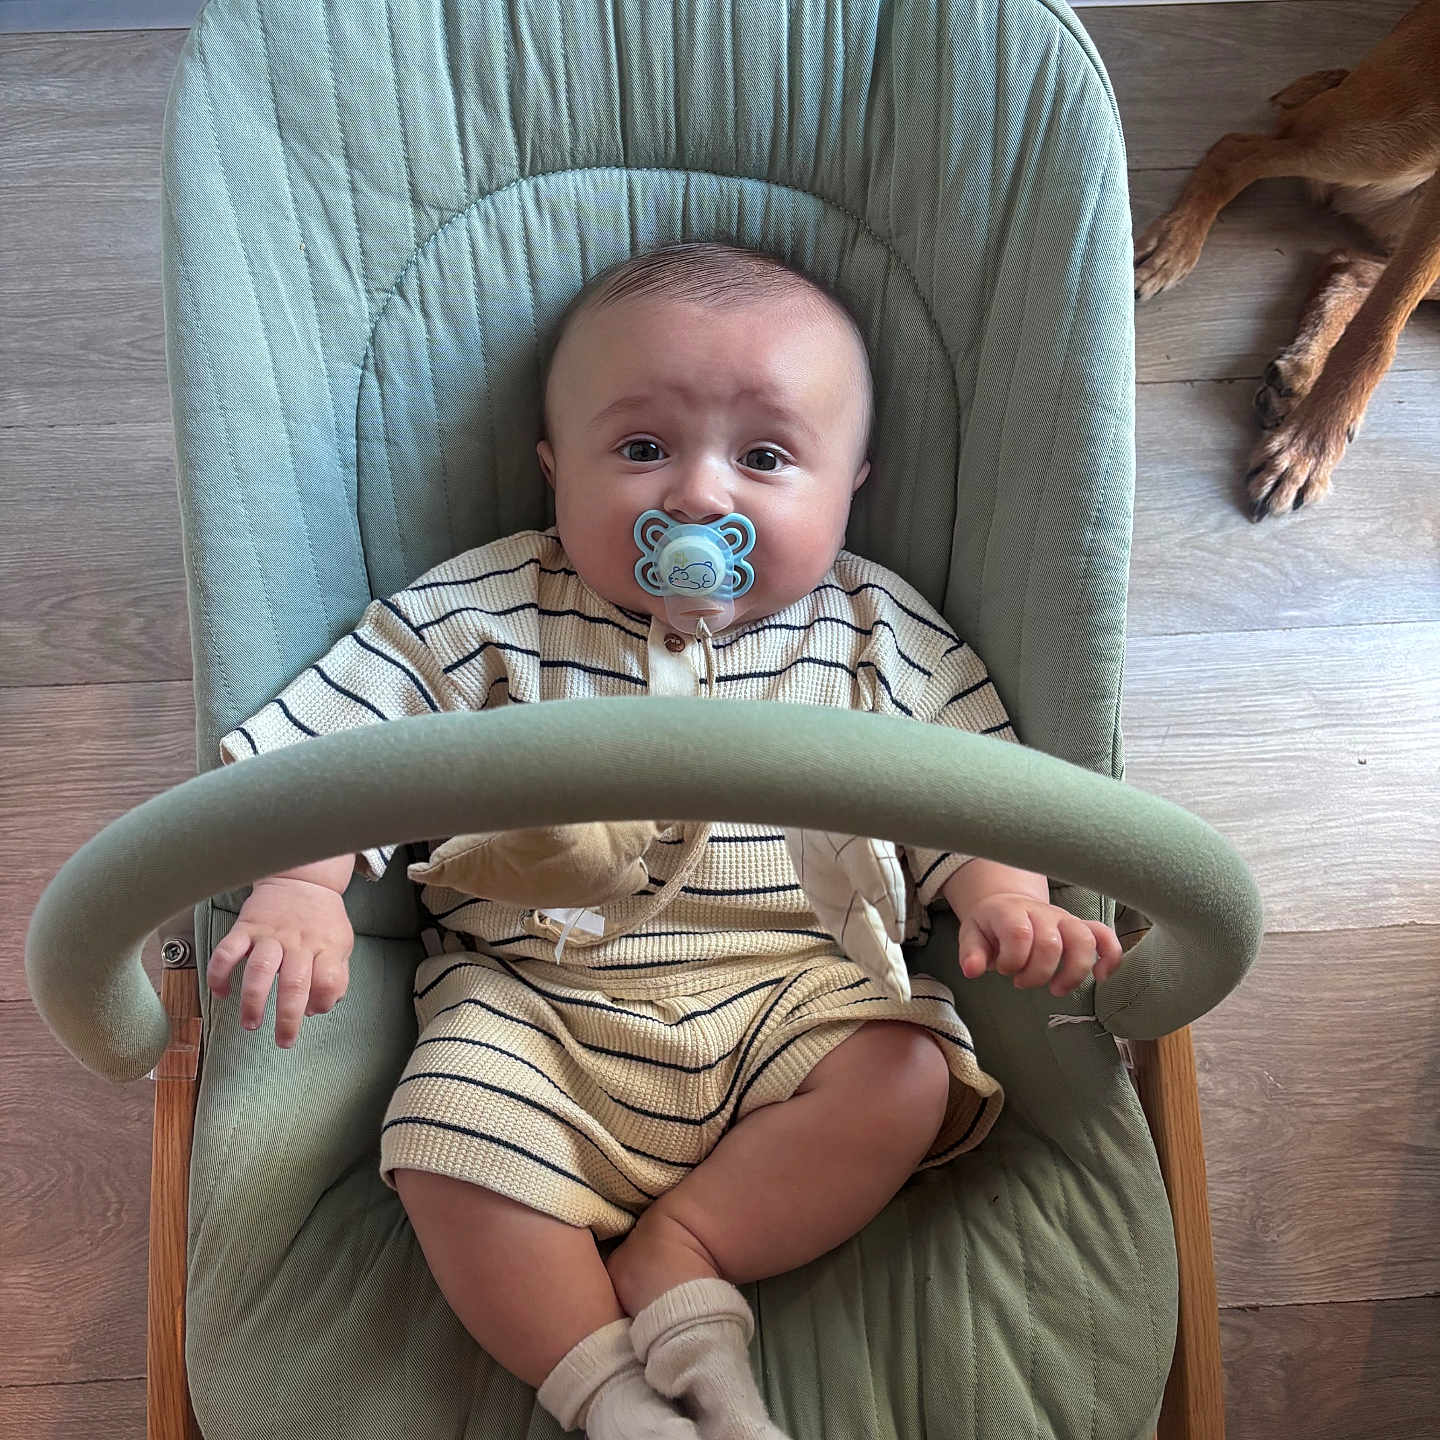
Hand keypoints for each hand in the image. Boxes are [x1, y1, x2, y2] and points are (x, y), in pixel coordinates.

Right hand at [206, 878, 353, 1046]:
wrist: (302, 879)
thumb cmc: (322, 918)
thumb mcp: (342, 944)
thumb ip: (336, 976)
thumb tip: (319, 1008)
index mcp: (325, 947)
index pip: (329, 979)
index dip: (323, 1001)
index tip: (313, 1013)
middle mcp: (298, 943)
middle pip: (294, 983)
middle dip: (287, 1018)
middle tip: (284, 1040)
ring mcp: (270, 935)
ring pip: (260, 970)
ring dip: (253, 1000)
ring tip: (251, 1023)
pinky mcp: (246, 928)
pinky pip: (227, 951)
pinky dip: (219, 974)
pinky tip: (220, 992)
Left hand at [956, 892, 1123, 996]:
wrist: (1007, 905)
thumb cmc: (990, 926)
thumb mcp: (972, 934)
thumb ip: (972, 952)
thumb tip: (972, 970)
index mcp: (1011, 911)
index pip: (1019, 934)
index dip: (1013, 960)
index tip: (1004, 970)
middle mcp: (1042, 913)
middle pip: (1051, 944)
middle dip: (1036, 973)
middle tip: (1021, 982)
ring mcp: (1065, 919)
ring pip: (1083, 940)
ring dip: (1072, 971)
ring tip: (1057, 989)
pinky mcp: (1081, 927)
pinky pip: (1105, 935)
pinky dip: (1110, 956)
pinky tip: (1102, 977)